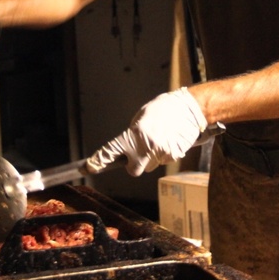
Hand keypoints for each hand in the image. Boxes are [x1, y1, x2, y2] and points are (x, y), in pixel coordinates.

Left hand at [85, 88, 206, 175]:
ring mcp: (161, 154)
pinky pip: (163, 161)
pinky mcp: (174, 157)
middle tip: (138, 153)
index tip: (88, 168)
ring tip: (160, 139)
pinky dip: (164, 154)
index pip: (111, 151)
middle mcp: (146, 147)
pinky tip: (169, 140)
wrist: (190, 108)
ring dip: (151, 158)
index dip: (98, 161)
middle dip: (133, 165)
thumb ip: (132, 134)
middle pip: (134, 170)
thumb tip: (126, 146)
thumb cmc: (164, 109)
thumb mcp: (141, 117)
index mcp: (135, 134)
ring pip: (150, 166)